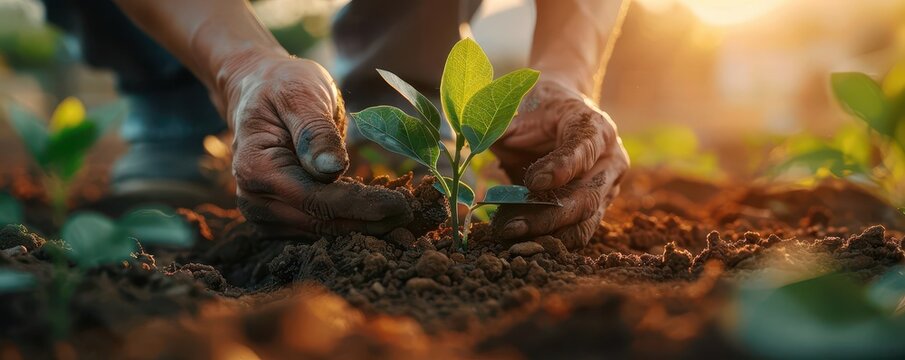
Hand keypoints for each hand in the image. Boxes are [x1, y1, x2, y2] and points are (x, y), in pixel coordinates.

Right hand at [218, 51, 411, 236]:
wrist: (260, 90)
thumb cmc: (283, 85)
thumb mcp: (302, 94)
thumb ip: (315, 131)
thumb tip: (331, 169)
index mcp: (256, 168)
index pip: (317, 200)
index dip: (362, 205)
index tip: (403, 204)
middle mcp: (255, 201)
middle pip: (321, 223)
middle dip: (370, 222)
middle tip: (416, 216)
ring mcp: (265, 215)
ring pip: (324, 232)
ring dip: (365, 227)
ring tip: (406, 218)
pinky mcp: (281, 220)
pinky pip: (321, 227)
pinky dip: (353, 222)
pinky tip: (384, 214)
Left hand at [490, 80, 628, 249]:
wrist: (559, 112)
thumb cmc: (539, 109)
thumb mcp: (521, 108)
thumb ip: (500, 125)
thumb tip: (471, 138)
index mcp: (595, 128)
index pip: (583, 150)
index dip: (560, 168)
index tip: (532, 182)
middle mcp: (609, 160)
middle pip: (588, 197)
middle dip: (550, 216)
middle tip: (513, 227)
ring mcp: (605, 188)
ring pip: (585, 222)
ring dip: (548, 235)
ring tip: (511, 237)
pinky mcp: (595, 209)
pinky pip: (576, 231)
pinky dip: (549, 239)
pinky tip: (519, 240)